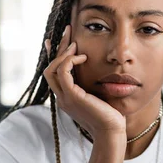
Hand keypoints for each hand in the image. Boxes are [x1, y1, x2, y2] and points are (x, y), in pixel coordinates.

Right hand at [43, 25, 125, 139]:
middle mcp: (62, 98)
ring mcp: (64, 98)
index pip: (54, 74)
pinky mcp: (72, 97)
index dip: (54, 55)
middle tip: (68, 31)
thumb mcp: (99, 96)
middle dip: (58, 48)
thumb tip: (95, 68)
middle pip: (50, 68)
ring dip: (62, 52)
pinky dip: (70, 61)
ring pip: (52, 69)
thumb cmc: (110, 116)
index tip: (58, 39)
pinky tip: (83, 57)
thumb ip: (92, 84)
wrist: (112, 132)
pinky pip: (63, 72)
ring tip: (75, 43)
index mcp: (67, 98)